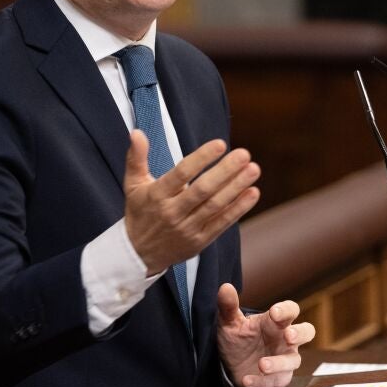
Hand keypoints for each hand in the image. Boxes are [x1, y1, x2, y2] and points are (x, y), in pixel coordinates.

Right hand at [123, 131, 259, 273]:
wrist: (138, 254)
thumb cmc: (139, 212)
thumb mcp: (133, 184)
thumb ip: (136, 157)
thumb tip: (137, 132)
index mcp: (157, 195)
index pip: (181, 174)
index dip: (201, 158)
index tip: (220, 144)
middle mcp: (172, 212)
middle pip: (202, 190)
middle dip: (225, 172)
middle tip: (244, 154)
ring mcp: (187, 229)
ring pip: (215, 206)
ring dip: (236, 187)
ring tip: (253, 169)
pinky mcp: (199, 242)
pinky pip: (221, 223)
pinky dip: (238, 209)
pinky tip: (252, 193)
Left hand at [216, 283, 315, 386]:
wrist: (231, 366)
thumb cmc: (237, 339)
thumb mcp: (229, 323)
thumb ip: (228, 307)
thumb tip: (225, 287)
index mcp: (274, 322)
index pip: (290, 310)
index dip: (286, 310)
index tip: (275, 312)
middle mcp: (285, 339)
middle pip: (307, 332)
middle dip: (300, 333)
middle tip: (289, 335)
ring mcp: (284, 359)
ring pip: (294, 361)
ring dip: (279, 363)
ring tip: (262, 364)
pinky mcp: (279, 378)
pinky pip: (276, 381)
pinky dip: (262, 382)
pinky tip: (247, 380)